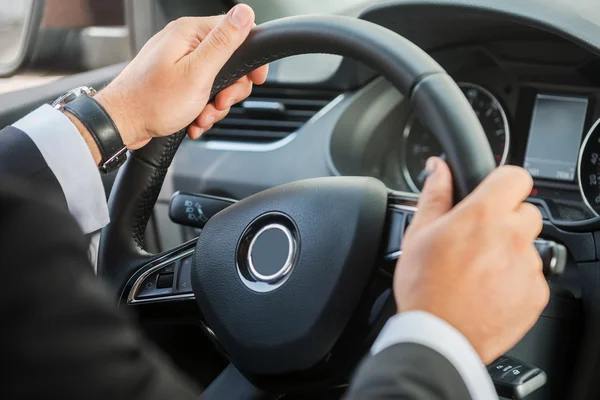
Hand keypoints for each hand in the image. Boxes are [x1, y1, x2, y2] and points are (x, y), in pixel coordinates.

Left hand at [93, 4, 267, 150]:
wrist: (121, 124)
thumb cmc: (151, 101)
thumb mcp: (197, 73)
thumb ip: (223, 42)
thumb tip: (244, 13)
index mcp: (190, 33)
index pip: (235, 32)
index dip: (249, 60)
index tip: (254, 79)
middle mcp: (183, 43)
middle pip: (228, 61)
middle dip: (229, 90)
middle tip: (218, 103)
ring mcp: (177, 62)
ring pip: (216, 82)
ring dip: (214, 105)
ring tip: (200, 115)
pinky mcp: (174, 80)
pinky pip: (200, 92)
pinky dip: (201, 109)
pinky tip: (192, 119)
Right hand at [394, 157, 548, 363]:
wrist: (439, 336)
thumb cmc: (425, 287)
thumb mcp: (419, 233)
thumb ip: (435, 194)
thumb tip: (438, 168)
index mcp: (484, 215)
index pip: (516, 177)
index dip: (502, 184)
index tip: (492, 195)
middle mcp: (513, 237)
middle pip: (525, 212)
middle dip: (505, 220)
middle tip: (478, 239)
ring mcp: (528, 267)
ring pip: (528, 246)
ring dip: (510, 251)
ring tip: (479, 270)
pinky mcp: (536, 293)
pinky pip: (531, 276)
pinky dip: (514, 279)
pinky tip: (488, 289)